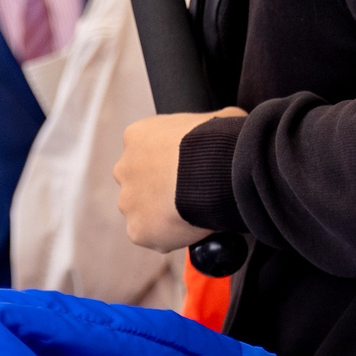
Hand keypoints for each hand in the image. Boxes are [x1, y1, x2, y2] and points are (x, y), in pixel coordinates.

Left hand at [116, 108, 242, 251]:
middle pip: (141, 183)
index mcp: (138, 136)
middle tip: (192, 194)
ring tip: (195, 211)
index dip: (172, 162)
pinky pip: (151, 236)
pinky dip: (168, 236)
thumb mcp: (221, 118)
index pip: (149, 151)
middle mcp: (124, 169)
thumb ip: (213, 125)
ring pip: (143, 212)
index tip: (191, 168)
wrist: (215, 172)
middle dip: (162, 189)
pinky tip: (191, 228)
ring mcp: (128, 202)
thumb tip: (231, 129)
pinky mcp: (137, 229)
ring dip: (164, 214)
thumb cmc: (220, 143)